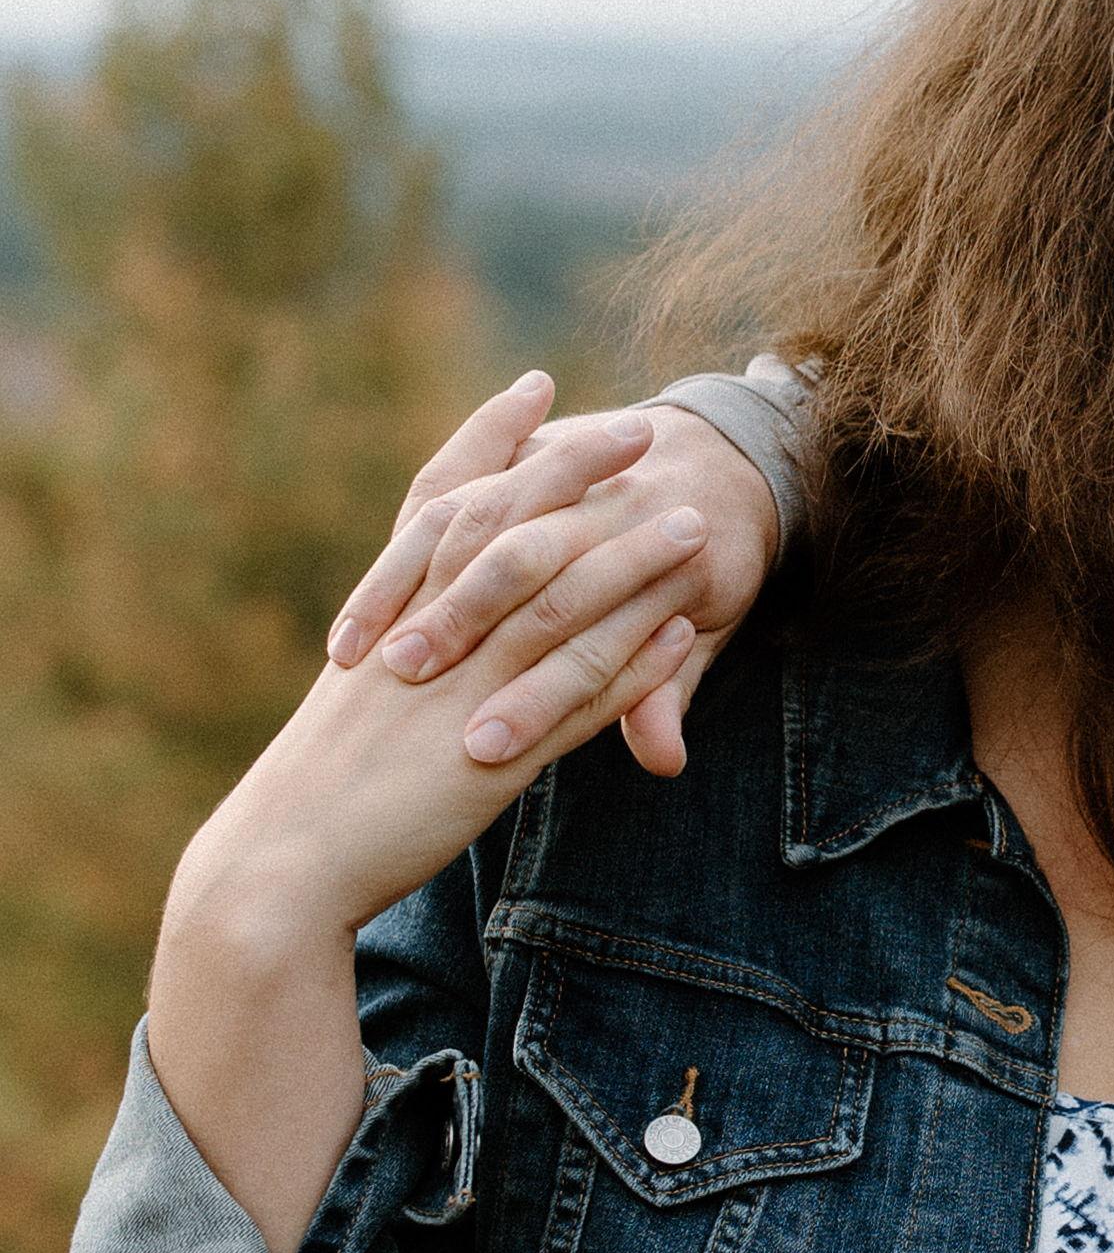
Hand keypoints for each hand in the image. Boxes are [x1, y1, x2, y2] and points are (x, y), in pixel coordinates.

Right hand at [148, 396, 708, 1252]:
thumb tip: (446, 600)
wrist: (278, 868)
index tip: (538, 384)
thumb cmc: (324, 785)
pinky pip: (570, 705)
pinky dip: (626, 668)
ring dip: (631, 563)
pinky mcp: (488, 760)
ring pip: (557, 610)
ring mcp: (459, 694)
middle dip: (580, 475)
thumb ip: (414, 634)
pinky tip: (677, 638)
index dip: (493, 440)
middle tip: (643, 424)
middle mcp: (424, 638)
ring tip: (695, 522)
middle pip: (512, 533)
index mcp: (392, 613)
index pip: (445, 500)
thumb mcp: (367, 692)